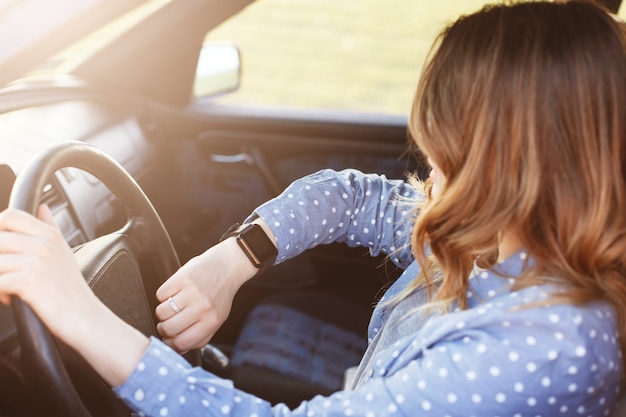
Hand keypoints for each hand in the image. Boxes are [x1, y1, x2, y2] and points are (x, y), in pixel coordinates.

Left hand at [0, 206, 148, 386]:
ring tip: (8, 289)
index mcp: (50, 235)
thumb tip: (42, 208)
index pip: (11, 216)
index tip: (1, 248)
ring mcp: (36, 261)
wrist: (84, 318)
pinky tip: (10, 299)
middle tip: (6, 273)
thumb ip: (50, 228)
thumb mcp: (64, 252)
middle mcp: (43, 244)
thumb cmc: (71, 290)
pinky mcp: (29, 281)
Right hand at [154, 237, 258, 352]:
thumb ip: (201, 336)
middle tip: (168, 322)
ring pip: (161, 312)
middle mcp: (202, 307)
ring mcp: (192, 292)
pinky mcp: (182, 277)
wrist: (227, 266)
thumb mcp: (217, 319)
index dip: (170, 344)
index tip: (168, 339)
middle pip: (168, 329)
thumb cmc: (220, 294)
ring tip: (172, 305)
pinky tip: (174, 292)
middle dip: (163, 328)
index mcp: (211, 321)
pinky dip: (164, 295)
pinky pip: (160, 294)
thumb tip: (178, 350)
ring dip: (162, 312)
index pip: (182, 343)